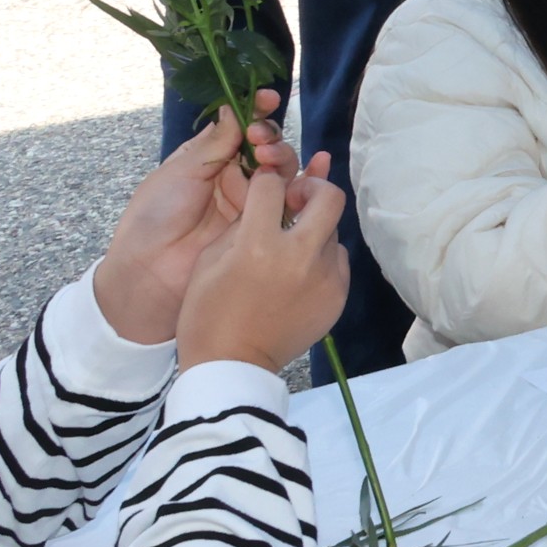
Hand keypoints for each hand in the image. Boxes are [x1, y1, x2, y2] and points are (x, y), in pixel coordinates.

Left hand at [96, 92, 293, 342]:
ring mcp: (248, 201)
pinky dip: (307, 182)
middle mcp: (231, 175)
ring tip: (273, 161)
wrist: (152, 272)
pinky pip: (288, 200)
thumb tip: (236, 108)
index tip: (268, 100)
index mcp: (207, 158)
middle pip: (264, 146)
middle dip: (269, 137)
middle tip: (259, 143)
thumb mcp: (181, 172)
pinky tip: (320, 166)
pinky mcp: (262, 225)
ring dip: (284, 157)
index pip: (238, 126)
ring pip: (280, 170)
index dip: (255, 110)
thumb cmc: (157, 216)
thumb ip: (214, 143)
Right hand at [171, 151, 348, 373]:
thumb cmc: (208, 313)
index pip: (273, 185)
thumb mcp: (209, 260)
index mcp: (259, 244)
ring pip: (334, 230)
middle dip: (313, 187)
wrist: (232, 365)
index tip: (264, 188)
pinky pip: (337, 261)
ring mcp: (324, 277)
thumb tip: (266, 201)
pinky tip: (300, 274)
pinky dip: (321, 258)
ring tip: (293, 246)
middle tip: (297, 199)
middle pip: (329, 196)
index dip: (266, 181)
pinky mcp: (337, 296)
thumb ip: (241, 224)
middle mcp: (299, 256)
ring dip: (315, 228)